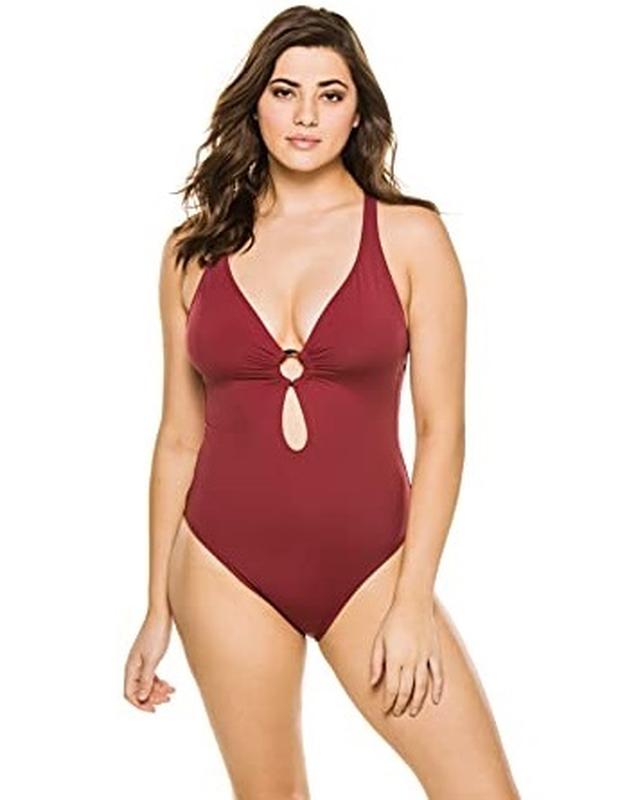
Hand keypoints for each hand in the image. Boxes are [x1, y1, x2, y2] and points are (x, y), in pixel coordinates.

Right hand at [124, 608, 175, 712]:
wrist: (161, 614)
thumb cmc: (156, 634)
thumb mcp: (152, 659)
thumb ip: (146, 679)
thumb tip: (142, 698)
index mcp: (130, 667)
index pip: (129, 694)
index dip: (140, 704)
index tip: (154, 709)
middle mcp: (133, 667)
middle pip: (139, 691)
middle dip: (152, 697)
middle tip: (167, 698)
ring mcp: (141, 663)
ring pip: (146, 685)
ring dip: (157, 691)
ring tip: (171, 691)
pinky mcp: (149, 658)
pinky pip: (152, 677)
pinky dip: (160, 683)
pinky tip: (171, 686)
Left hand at [369, 597, 443, 716]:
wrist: (413, 603)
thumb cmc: (392, 621)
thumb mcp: (378, 640)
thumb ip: (376, 663)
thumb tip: (373, 683)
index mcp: (394, 658)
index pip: (391, 688)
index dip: (389, 702)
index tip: (386, 709)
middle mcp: (410, 660)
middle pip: (406, 691)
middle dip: (400, 705)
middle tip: (397, 713)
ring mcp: (424, 657)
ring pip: (422, 687)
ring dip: (417, 702)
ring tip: (412, 712)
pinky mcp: (434, 653)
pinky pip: (438, 675)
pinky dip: (437, 689)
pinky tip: (435, 700)